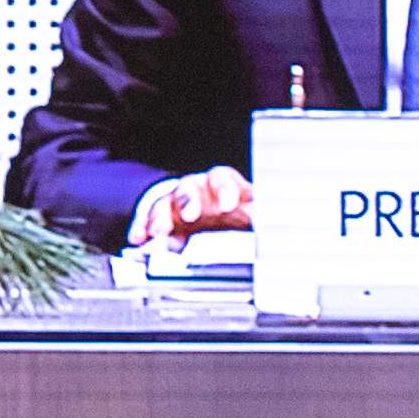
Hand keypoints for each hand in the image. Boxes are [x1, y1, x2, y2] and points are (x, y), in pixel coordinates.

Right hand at [128, 170, 253, 246]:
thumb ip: (262, 216)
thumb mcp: (253, 215)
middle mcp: (198, 191)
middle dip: (187, 200)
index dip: (224, 189)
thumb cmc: (238, 214)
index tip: (227, 205)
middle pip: (189, 187)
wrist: (216, 220)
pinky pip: (148, 221)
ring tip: (157, 233)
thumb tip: (281, 221)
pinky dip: (142, 229)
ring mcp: (177, 204)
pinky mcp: (164, 220)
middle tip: (189, 216)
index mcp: (223, 186)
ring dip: (160, 216)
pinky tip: (138, 239)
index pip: (222, 178)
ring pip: (165, 202)